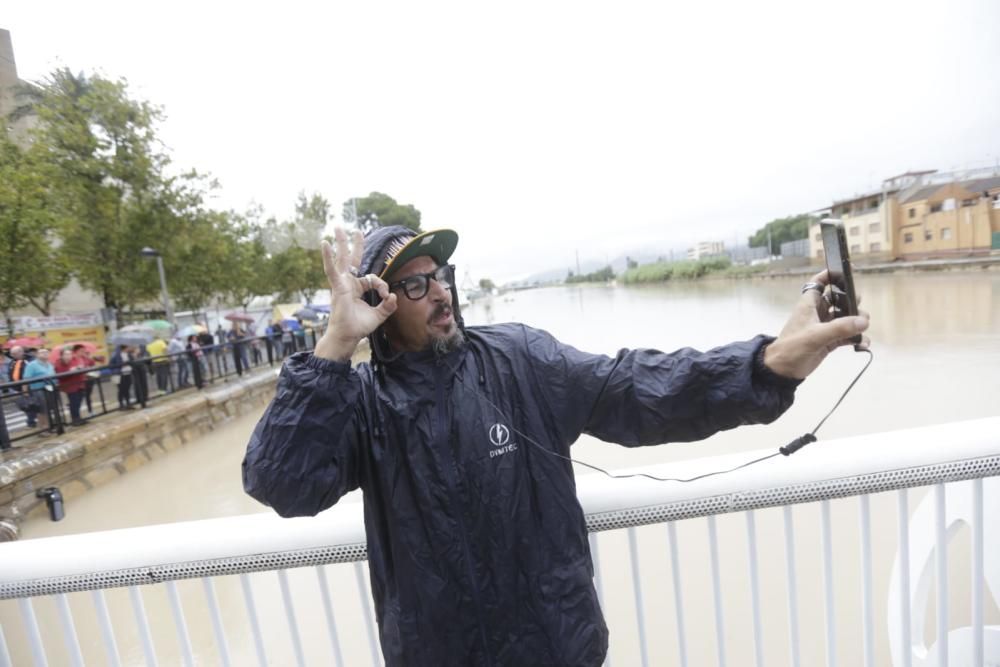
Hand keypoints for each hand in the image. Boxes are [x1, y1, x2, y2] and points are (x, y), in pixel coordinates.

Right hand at [313, 227, 397, 360]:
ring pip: (342, 259)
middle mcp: (348, 283)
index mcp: (357, 288)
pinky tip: (325, 244)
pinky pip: (332, 269)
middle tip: (357, 230)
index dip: (382, 285)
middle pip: (352, 260)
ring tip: (338, 228)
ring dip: (340, 243)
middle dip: (354, 245)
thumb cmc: (358, 327)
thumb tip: (394, 296)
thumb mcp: (378, 315)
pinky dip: (328, 257)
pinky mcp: (338, 287)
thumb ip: (388, 306)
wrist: (347, 337)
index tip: (386, 296)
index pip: (373, 279)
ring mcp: (342, 283)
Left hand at [763, 269, 870, 379]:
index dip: (831, 275)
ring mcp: (824, 327)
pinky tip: (862, 343)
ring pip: (845, 318)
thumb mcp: (815, 335)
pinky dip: (855, 338)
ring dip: (856, 321)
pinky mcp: (829, 341)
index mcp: (809, 304)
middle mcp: (818, 313)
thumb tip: (863, 321)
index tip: (847, 272)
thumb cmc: (792, 347)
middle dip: (851, 302)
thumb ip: (840, 328)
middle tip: (859, 309)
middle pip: (838, 300)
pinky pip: (847, 335)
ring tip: (863, 327)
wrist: (783, 370)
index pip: (819, 283)